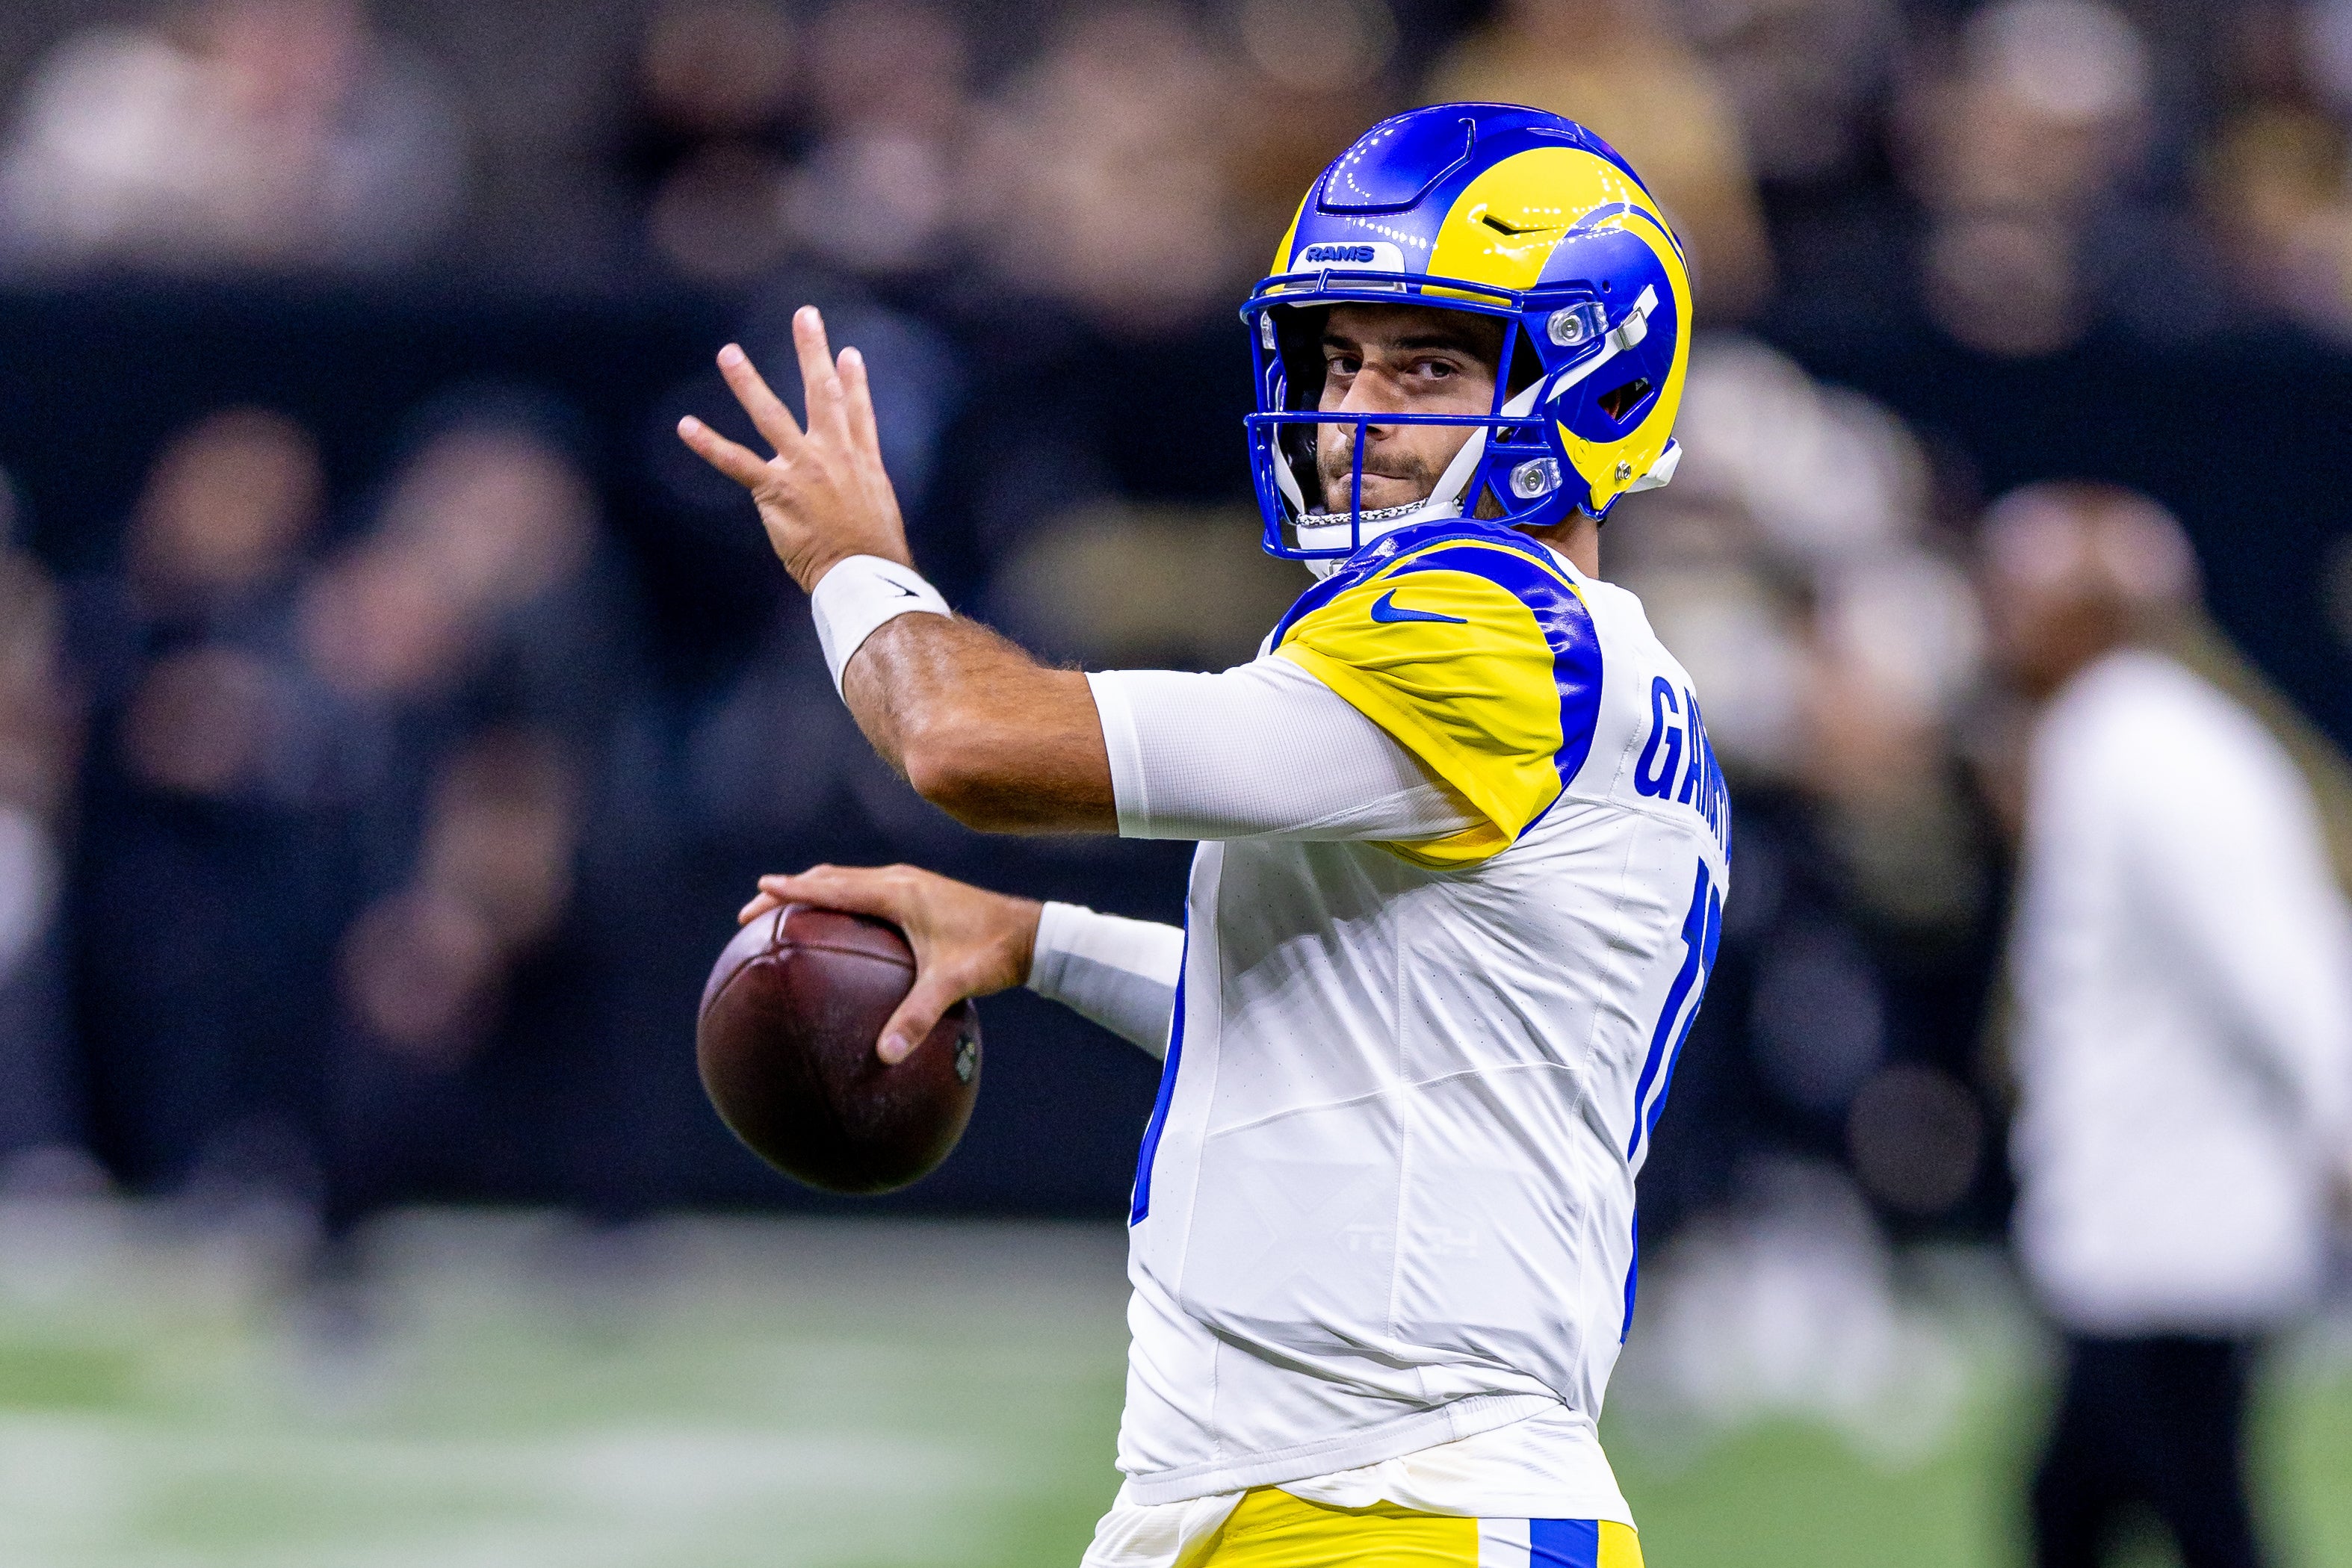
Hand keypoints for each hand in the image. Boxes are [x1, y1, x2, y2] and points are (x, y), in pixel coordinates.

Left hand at [676, 307, 911, 592]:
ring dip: (748, 382)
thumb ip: (865, 491)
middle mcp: (833, 455)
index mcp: (861, 462)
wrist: (864, 571)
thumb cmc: (874, 554)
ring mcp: (803, 468)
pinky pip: (736, 462)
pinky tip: (686, 426)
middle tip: (805, 315)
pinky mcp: (777, 490)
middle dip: (813, 351)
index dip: (854, 381)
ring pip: (771, 416)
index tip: (849, 354)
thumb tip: (859, 492)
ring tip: (729, 354)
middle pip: (823, 393)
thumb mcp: (880, 512)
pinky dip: (709, 444)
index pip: (858, 412)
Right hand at [740, 864, 1042, 1063]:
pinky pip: (867, 889)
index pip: (832, 887)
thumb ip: (917, 1018)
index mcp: (898, 892)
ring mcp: (911, 883)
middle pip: (832, 878)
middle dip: (792, 889)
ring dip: (815, 889)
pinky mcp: (921, 892)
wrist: (1032, 934)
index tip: (759, 888)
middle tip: (755, 907)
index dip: (793, 889)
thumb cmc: (992, 956)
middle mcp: (900, 879)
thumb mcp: (952, 986)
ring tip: (785, 909)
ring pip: (849, 880)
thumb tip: (883, 1056)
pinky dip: (841, 897)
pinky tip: (838, 924)